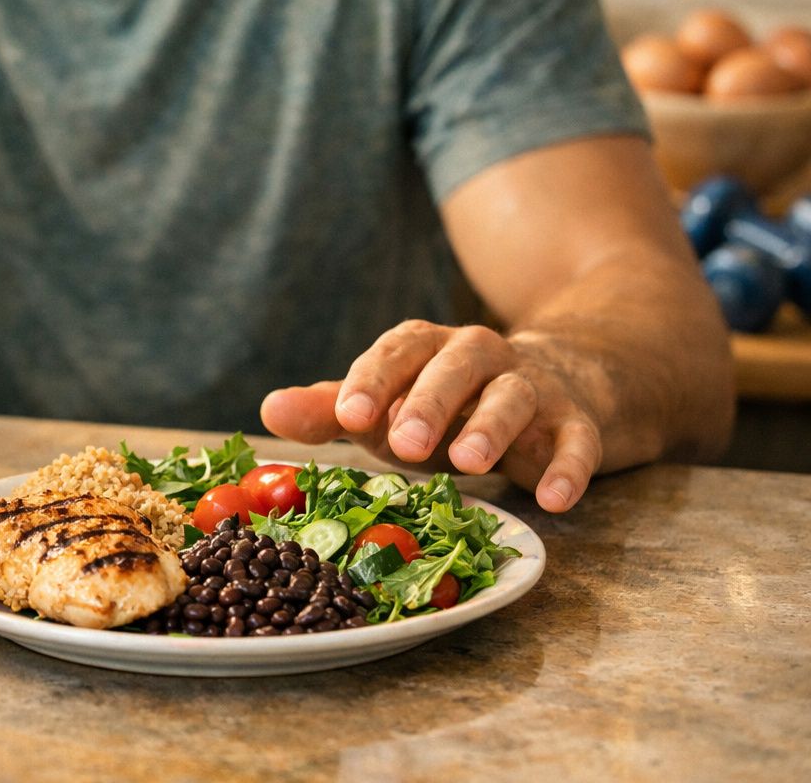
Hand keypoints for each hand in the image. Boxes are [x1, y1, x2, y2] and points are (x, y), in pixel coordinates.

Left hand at [259, 320, 601, 512]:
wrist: (550, 381)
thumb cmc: (444, 403)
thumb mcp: (386, 406)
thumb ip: (330, 410)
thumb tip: (268, 411)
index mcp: (425, 347)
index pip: (395, 353)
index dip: (373, 383)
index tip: (349, 416)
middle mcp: (479, 355)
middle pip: (455, 367)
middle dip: (429, 402)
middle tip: (405, 444)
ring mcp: (531, 385)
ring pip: (513, 396)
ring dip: (493, 427)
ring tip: (471, 463)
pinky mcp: (574, 421)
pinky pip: (577, 439)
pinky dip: (569, 466)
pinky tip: (553, 497)